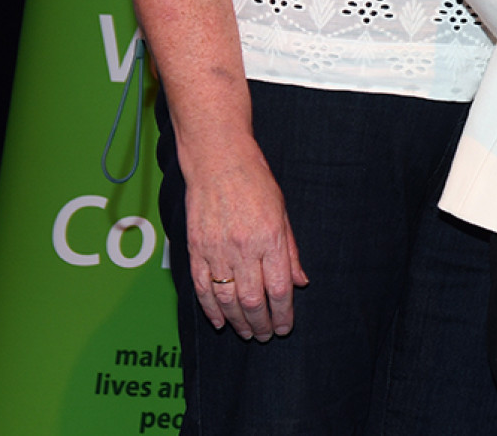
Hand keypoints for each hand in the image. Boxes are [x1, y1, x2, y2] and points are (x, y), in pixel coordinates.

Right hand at [181, 141, 308, 339]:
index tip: (285, 327)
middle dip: (261, 324)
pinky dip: (210, 308)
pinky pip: (202, 287)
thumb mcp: (283, 214)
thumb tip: (301, 283)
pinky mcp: (195, 249)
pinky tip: (220, 321)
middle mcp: (243, 248)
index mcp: (270, 239)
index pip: (279, 289)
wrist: (218, 161)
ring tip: (246, 333)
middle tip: (266, 336)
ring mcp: (216, 250)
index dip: (282, 314)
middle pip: (252, 300)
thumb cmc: (256, 183)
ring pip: (226, 299)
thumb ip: (291, 252)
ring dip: (237, 321)